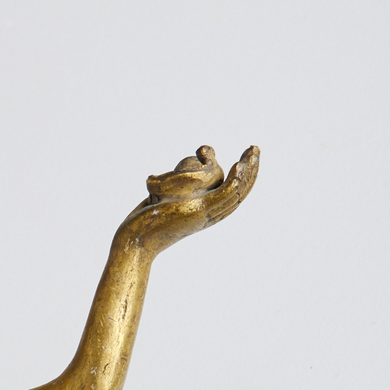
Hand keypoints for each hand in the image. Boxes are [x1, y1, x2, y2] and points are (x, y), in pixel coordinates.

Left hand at [117, 144, 258, 256]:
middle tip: (254, 149)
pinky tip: (238, 164)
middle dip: (251, 170)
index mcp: (206, 214)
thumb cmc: (143, 223)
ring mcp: (204, 214)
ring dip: (248, 170)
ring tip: (252, 151)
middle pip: (240, 193)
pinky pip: (222, 194)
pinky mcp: (198, 211)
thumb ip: (171, 190)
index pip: (234, 196)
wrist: (134, 240)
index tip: (247, 158)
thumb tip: (167, 175)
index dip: (245, 177)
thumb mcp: (163, 202)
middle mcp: (209, 216)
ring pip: (235, 192)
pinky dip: (234, 179)